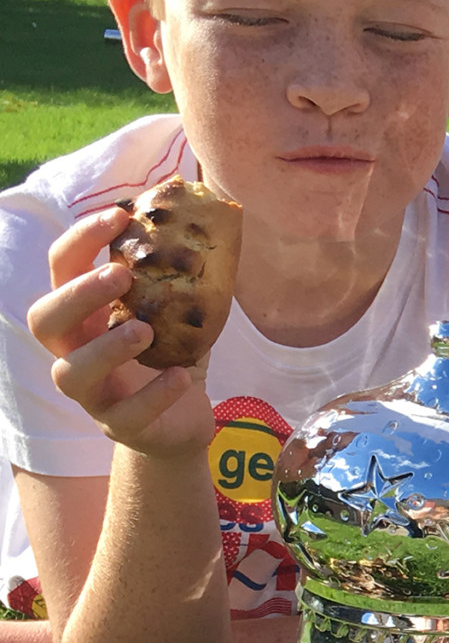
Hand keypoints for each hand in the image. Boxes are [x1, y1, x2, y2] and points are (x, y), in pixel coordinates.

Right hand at [26, 207, 215, 459]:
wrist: (182, 423)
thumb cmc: (170, 358)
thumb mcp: (175, 315)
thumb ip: (179, 279)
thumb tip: (210, 224)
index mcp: (85, 315)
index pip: (61, 269)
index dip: (80, 239)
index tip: (118, 216)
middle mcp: (76, 351)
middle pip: (45, 320)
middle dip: (78, 294)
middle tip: (120, 275)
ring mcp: (93, 393)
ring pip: (70, 372)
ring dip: (105, 347)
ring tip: (144, 330)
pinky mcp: (120, 426)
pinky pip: (125, 415)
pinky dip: (153, 395)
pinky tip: (180, 377)